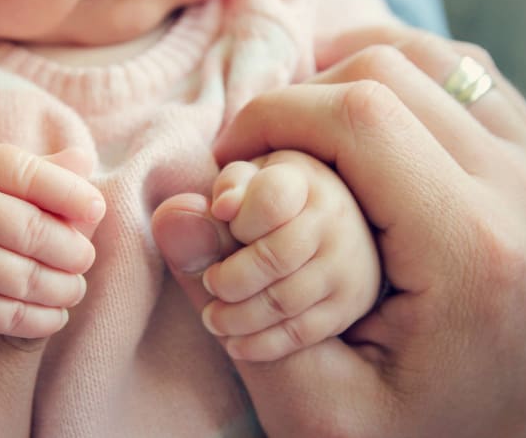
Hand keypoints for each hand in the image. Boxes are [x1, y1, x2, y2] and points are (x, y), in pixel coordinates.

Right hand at [0, 143, 103, 338]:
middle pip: (33, 231)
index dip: (72, 193)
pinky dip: (43, 320)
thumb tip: (83, 161)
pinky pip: (8, 316)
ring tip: (73, 288)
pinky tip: (56, 314)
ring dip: (65, 289)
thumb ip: (48, 171)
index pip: (31, 175)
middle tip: (85, 259)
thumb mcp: (5, 179)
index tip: (97, 209)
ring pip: (25, 278)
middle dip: (74, 251)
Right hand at [153, 28, 525, 436]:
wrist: (509, 436)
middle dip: (301, 99)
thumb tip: (175, 210)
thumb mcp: (312, 405)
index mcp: (471, 252)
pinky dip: (397, 78)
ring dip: (346, 76)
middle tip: (258, 152)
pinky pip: (463, 74)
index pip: (361, 118)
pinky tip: (356, 122)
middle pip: (389, 73)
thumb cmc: (413, 432)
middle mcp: (523, 193)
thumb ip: (235, 310)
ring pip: (427, 58)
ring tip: (299, 131)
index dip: (275, 116)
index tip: (230, 157)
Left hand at [200, 150, 378, 360]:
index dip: (237, 220)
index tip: (221, 222)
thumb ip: (221, 190)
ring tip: (213, 319)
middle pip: (274, 258)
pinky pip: (302, 333)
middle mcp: (333, 220)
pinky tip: (235, 344)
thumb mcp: (252, 180)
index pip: (269, 200)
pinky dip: (261, 345)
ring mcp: (344, 264)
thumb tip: (178, 213)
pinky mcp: (347, 304)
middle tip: (209, 284)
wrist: (342, 227)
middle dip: (229, 280)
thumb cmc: (278, 200)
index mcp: (303, 181)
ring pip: (284, 301)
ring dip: (238, 318)